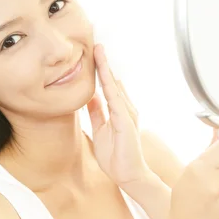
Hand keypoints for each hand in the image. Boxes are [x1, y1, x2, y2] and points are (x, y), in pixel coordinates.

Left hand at [86, 44, 149, 185]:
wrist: (128, 175)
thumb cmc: (116, 156)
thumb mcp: (100, 130)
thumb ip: (96, 113)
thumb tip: (90, 97)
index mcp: (119, 110)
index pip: (108, 85)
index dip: (101, 69)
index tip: (93, 53)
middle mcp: (125, 108)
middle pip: (112, 80)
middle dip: (104, 62)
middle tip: (95, 42)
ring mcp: (127, 113)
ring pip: (114, 85)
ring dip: (106, 68)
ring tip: (99, 50)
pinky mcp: (126, 121)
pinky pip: (116, 99)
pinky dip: (110, 84)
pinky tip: (104, 73)